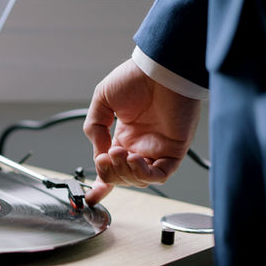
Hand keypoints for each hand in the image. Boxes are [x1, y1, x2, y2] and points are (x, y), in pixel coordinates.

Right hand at [83, 58, 201, 203]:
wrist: (160, 68)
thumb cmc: (135, 77)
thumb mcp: (102, 100)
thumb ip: (94, 127)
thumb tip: (99, 153)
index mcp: (125, 136)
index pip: (113, 168)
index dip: (101, 184)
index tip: (89, 197)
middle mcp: (141, 146)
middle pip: (123, 177)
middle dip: (109, 173)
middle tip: (104, 157)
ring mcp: (158, 149)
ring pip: (140, 180)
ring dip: (125, 173)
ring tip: (119, 153)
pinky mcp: (175, 150)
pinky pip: (161, 175)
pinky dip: (145, 174)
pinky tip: (133, 159)